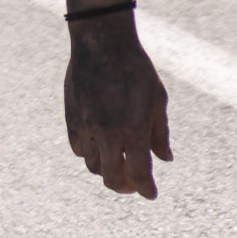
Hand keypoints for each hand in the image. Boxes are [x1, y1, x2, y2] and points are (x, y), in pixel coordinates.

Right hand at [64, 16, 170, 197]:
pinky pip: (79, 149)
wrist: (102, 44)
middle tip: (133, 183)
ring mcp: (86, 127)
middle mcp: (108, 133)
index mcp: (133, 129)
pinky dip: (90, 154)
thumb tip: (165, 159)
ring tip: (118, 162)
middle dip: (124, 186)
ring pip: (93, 165)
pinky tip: (101, 147)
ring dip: (107, 169)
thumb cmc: (136, 68)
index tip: (151, 194)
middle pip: (112, 178)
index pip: (139, 173)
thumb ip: (160, 132)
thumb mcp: (157, 99)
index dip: (146, 189)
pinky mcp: (71, 119)